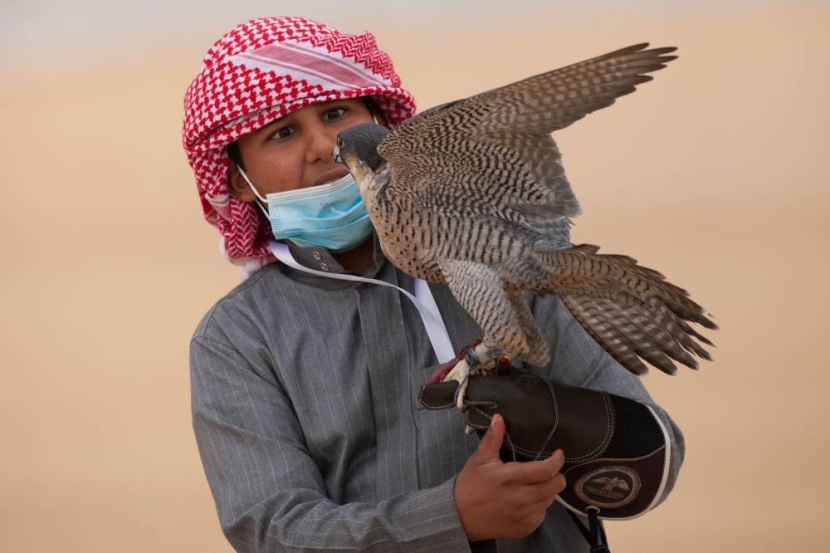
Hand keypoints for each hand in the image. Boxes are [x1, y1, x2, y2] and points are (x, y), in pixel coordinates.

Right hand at [453, 414, 566, 540]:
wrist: (461, 517)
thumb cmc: (470, 485)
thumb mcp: (479, 459)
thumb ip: (492, 438)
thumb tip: (499, 417)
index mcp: (509, 478)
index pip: (545, 470)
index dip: (556, 461)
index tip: (557, 454)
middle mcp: (520, 498)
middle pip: (555, 486)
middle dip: (556, 475)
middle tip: (546, 469)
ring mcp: (524, 515)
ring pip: (551, 499)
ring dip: (546, 489)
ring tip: (532, 484)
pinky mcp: (526, 528)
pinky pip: (543, 513)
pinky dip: (539, 505)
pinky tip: (525, 499)